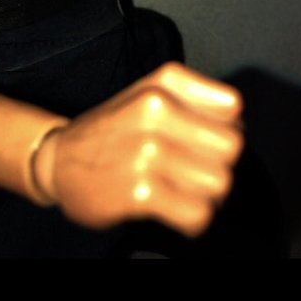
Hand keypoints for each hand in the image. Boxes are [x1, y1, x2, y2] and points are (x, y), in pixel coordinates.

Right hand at [34, 62, 243, 236]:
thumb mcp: (151, 93)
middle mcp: (155, 110)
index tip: (205, 139)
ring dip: (208, 195)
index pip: (232, 108)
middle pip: (233, 148)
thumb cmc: (117, 128)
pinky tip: (173, 208)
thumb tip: (241, 130)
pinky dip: (193, 218)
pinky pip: (199, 214)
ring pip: (221, 183)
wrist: (59, 160)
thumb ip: (198, 102)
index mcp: (164, 82)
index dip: (227, 128)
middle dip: (221, 164)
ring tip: (183, 189)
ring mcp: (146, 151)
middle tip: (197, 169)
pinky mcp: (139, 192)